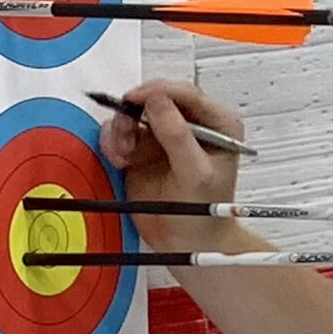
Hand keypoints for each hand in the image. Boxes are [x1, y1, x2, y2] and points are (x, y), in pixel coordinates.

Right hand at [96, 80, 246, 249]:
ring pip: (135, 114)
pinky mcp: (143, 149)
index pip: (187, 94)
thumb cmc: (206, 212)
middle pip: (156, 99)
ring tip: (123, 154)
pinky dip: (114, 142)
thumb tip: (159, 102)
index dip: (159, 91)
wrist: (189, 242)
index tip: (135, 99)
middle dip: (135, 112)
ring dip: (122, 129)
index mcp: (218, 125)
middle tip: (125, 131)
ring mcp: (165, 136)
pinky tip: (120, 159)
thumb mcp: (196, 175)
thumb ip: (179, 137)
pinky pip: (121, 132)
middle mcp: (192, 125)